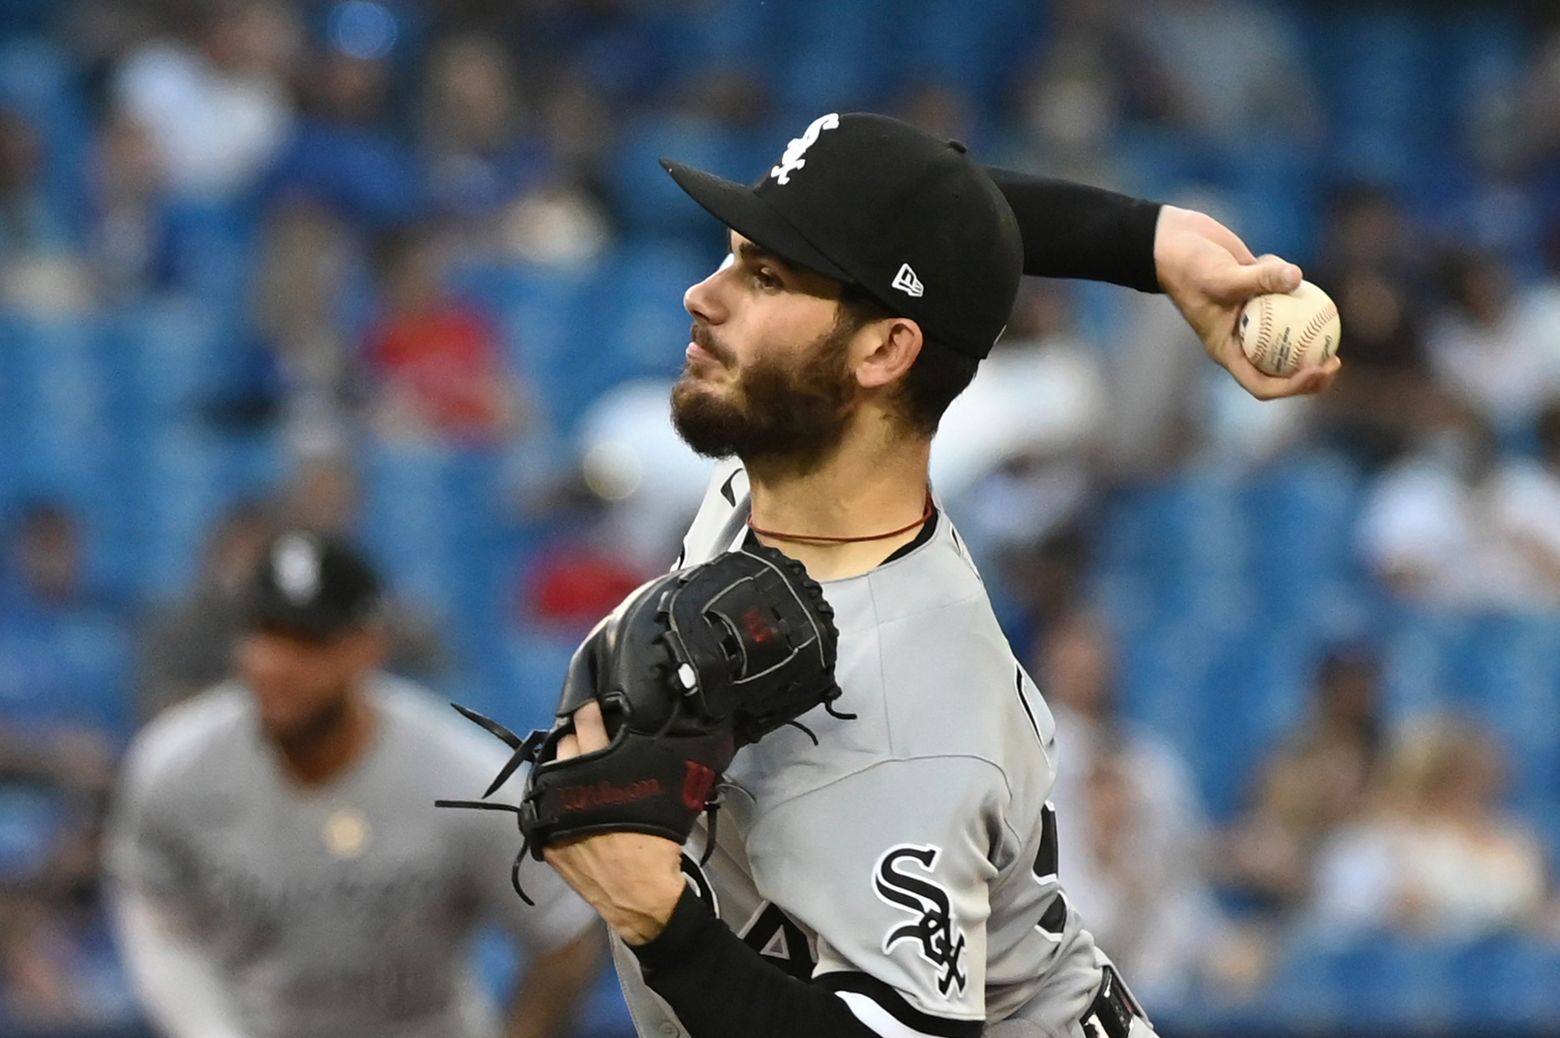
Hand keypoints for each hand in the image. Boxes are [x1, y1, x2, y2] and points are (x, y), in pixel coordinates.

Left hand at [542, 701, 686, 944]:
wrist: (641, 899)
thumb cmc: (658, 845)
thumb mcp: (665, 794)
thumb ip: (650, 763)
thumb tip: (645, 738)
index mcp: (600, 775)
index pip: (587, 728)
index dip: (589, 712)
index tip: (591, 704)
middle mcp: (570, 791)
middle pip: (564, 748)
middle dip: (576, 737)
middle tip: (587, 733)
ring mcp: (553, 818)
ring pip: (550, 776)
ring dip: (563, 767)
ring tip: (577, 765)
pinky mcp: (545, 841)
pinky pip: (545, 808)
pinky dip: (556, 800)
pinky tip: (569, 801)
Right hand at [1154, 205, 1340, 400]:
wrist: (1175, 241)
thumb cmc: (1188, 266)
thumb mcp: (1222, 276)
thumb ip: (1260, 279)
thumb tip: (1298, 277)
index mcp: (1228, 349)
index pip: (1261, 383)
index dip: (1291, 385)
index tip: (1316, 370)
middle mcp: (1241, 338)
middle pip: (1281, 367)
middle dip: (1311, 369)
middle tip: (1334, 359)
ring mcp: (1252, 316)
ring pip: (1287, 328)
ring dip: (1303, 318)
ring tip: (1326, 309)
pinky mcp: (1258, 291)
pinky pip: (1284, 292)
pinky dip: (1285, 276)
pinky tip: (1272, 259)